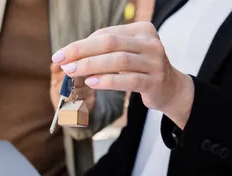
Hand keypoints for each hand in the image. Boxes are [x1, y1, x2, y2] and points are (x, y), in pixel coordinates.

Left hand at [52, 22, 193, 128]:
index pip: (106, 34)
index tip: (61, 54)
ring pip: (118, 61)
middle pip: (110, 43)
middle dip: (82, 51)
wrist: (170, 88)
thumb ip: (104, 50)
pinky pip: (128, 80)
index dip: (81, 44)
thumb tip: (70, 55)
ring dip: (91, 66)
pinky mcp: (155, 82)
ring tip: (72, 71)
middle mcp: (150, 43)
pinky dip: (107, 81)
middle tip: (62, 61)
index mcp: (142, 30)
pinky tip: (91, 82)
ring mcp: (155, 62)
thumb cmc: (140, 68)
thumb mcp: (126, 53)